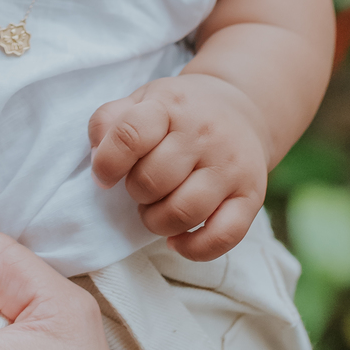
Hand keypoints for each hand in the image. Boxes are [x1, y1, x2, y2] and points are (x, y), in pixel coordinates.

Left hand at [89, 72, 268, 260]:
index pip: (130, 134)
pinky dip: (194, 248)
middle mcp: (204, 134)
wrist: (242, 110)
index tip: (105, 176)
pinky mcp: (251, 196)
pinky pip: (223, 237)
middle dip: (136, 193)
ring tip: (156, 211)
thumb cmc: (179, 112)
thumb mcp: (140, 100)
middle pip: (153, 180)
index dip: (108, 163)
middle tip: (141, 188)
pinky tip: (178, 240)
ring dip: (157, 222)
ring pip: (184, 213)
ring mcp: (230, 166)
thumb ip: (108, 122)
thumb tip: (99, 162)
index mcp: (169, 106)